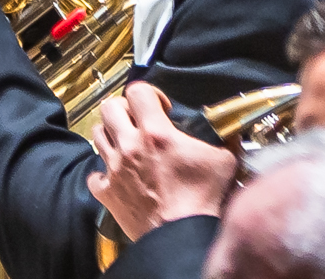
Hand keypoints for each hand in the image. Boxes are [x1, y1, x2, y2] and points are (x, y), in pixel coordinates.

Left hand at [88, 85, 242, 239]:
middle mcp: (130, 146)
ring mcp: (114, 169)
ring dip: (112, 134)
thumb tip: (231, 130)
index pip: (138, 91)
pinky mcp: (107, 192)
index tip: (161, 108)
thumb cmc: (201, 198)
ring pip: (97, 135)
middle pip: (109, 108)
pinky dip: (103, 172)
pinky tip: (119, 174)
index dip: (150, 93)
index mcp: (156, 133)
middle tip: (140, 120)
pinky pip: (93, 174)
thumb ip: (222, 138)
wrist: (178, 233)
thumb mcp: (223, 159)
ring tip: (129, 143)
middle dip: (124, 108)